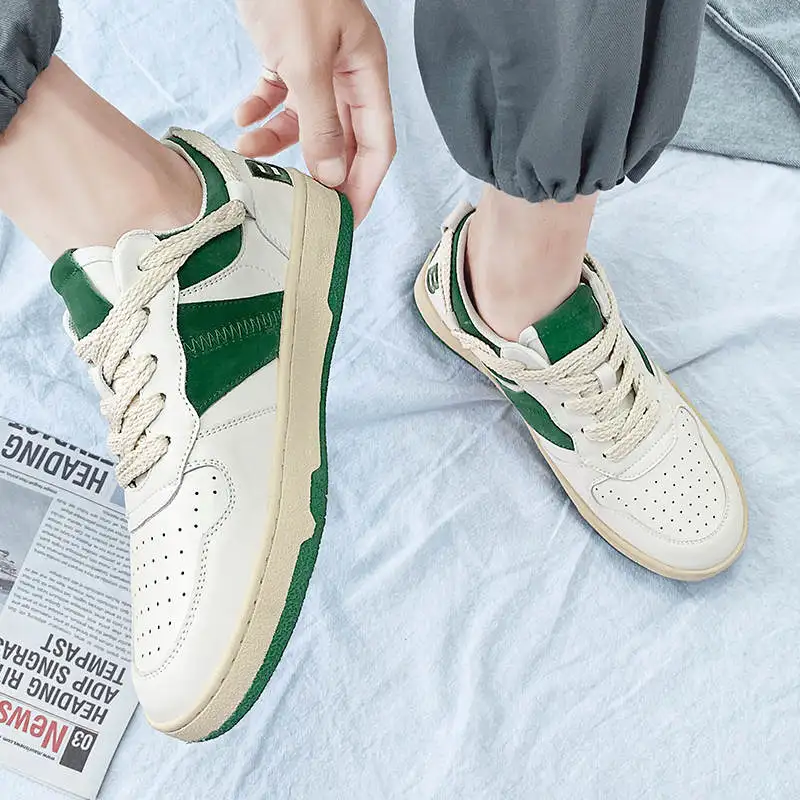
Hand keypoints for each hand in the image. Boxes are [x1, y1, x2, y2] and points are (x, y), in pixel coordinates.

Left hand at [236, 0, 395, 225]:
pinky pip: (280, 99)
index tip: (348, 218)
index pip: (378, 144)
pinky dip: (263, 113)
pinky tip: (244, 121)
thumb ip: (321, 122)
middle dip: (322, 173)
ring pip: (306, 123)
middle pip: (343, 141)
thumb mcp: (306, 61)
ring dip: (280, 142)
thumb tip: (332, 176)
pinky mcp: (288, 59)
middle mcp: (347, 76)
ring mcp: (318, 68)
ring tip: (250, 152)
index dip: (366, 184)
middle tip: (302, 204)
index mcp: (366, 74)